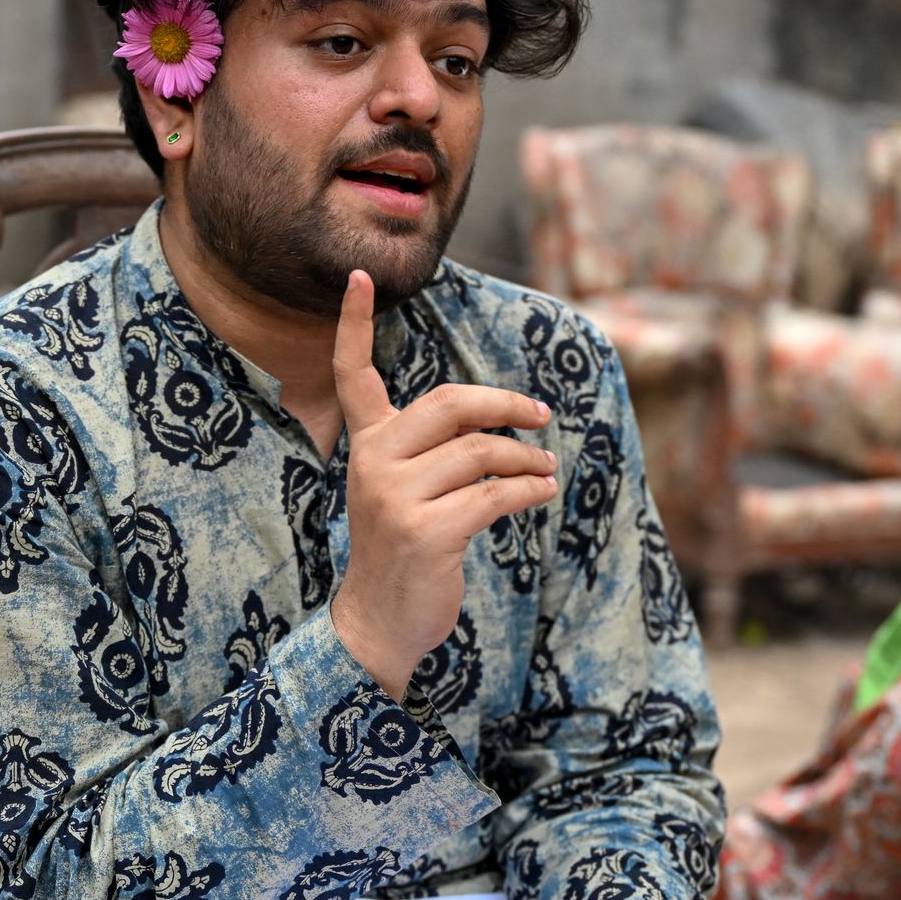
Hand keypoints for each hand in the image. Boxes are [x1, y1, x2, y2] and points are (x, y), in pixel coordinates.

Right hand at [329, 270, 558, 696]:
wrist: (379, 622)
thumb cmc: (403, 551)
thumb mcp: (402, 490)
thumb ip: (430, 450)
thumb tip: (503, 419)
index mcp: (366, 446)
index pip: (353, 375)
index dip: (355, 325)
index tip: (361, 276)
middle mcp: (373, 463)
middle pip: (450, 404)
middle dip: (505, 405)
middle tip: (541, 415)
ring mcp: (395, 497)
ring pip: (482, 452)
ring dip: (527, 461)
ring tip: (546, 472)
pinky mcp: (425, 532)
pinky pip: (495, 496)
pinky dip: (529, 492)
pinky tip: (543, 494)